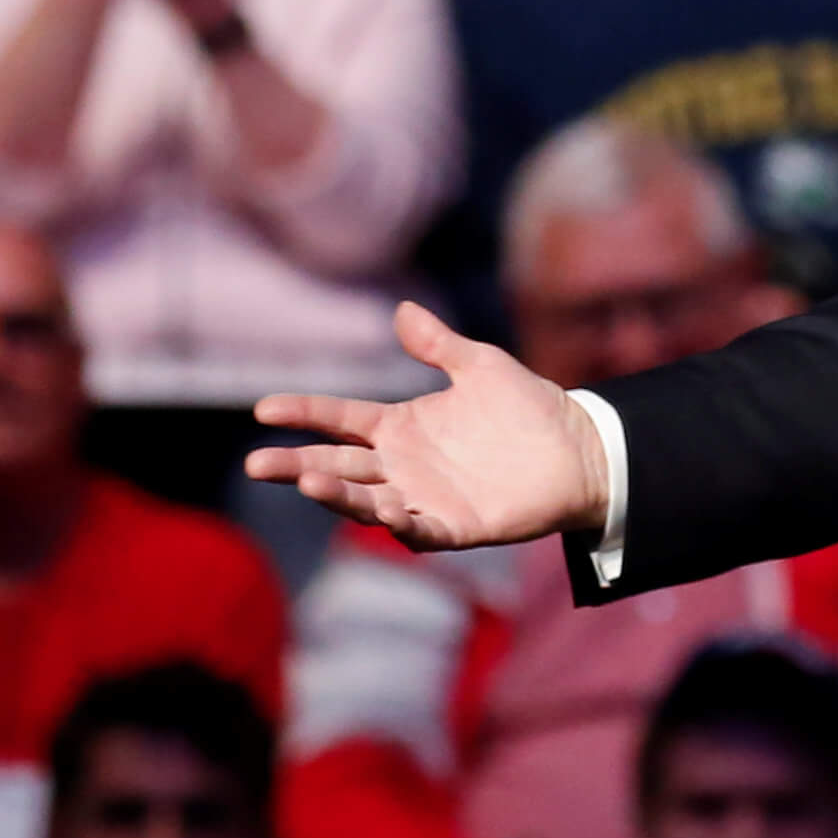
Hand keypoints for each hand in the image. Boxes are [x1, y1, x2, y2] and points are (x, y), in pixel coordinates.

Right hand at [247, 301, 613, 550]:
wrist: (579, 449)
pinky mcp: (454, 526)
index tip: (263, 408)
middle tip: (257, 464)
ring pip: (365, 501)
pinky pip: (418, 530)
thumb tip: (403, 308)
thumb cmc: (529, 406)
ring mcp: (423, 498)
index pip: (339, 419)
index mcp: (400, 425)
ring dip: (337, 495)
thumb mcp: (481, 366)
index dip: (303, 413)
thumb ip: (439, 345)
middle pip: (337, 465)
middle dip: (295, 465)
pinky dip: (400, 524)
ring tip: (308, 482)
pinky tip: (388, 510)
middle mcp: (402, 465)